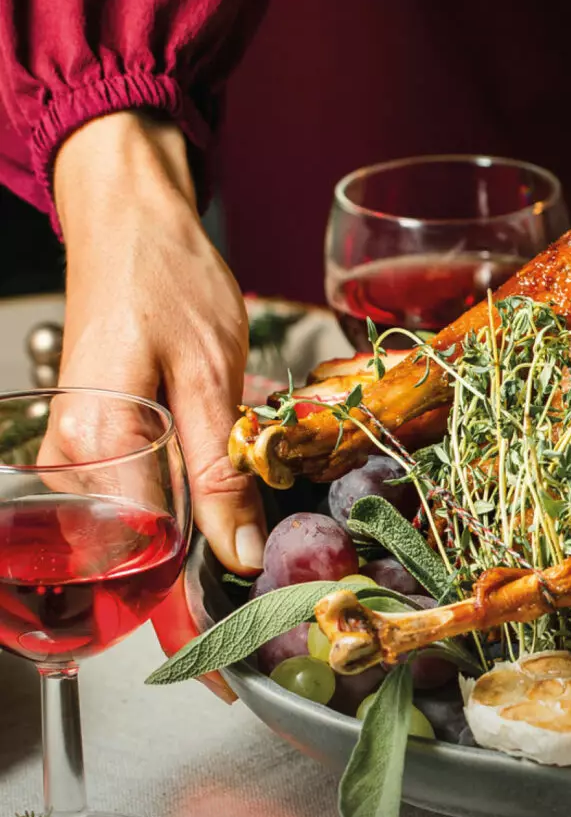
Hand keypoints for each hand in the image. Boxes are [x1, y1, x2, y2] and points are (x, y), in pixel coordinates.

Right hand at [53, 112, 265, 573]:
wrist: (130, 220)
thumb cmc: (169, 279)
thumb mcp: (215, 378)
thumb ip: (225, 473)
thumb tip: (244, 554)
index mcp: (97, 442)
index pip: (143, 550)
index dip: (197, 580)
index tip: (244, 596)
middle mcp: (68, 456)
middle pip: (138, 544)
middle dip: (201, 547)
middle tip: (256, 530)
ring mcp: (69, 450)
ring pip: (137, 521)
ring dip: (192, 513)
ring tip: (236, 478)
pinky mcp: (83, 440)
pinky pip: (130, 490)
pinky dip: (176, 485)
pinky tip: (207, 459)